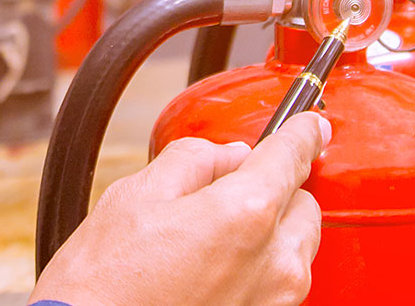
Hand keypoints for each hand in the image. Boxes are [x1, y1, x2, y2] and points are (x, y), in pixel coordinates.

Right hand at [30, 112, 330, 305]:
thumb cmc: (104, 286)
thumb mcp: (134, 198)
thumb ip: (193, 160)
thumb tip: (229, 156)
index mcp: (245, 213)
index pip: (292, 154)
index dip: (302, 132)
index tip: (310, 126)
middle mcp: (275, 262)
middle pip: (302, 204)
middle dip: (273, 193)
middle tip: (220, 200)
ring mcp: (277, 301)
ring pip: (296, 249)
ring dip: (269, 237)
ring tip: (207, 248)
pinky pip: (280, 286)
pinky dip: (258, 273)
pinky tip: (211, 278)